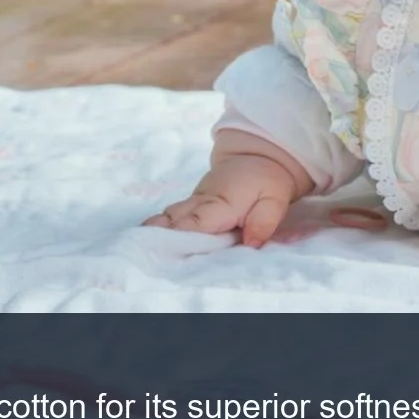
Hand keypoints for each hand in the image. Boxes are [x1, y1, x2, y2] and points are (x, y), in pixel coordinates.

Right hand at [143, 131, 309, 247]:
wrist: (256, 158)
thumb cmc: (266, 182)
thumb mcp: (275, 201)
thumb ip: (264, 222)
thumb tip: (250, 245)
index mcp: (220, 204)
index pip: (195, 224)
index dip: (178, 240)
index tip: (163, 256)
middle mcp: (199, 203)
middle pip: (171, 223)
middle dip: (157, 241)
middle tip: (143, 261)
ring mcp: (191, 204)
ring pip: (166, 220)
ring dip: (155, 237)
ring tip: (142, 258)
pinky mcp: (189, 206)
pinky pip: (170, 220)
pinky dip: (160, 232)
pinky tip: (151, 248)